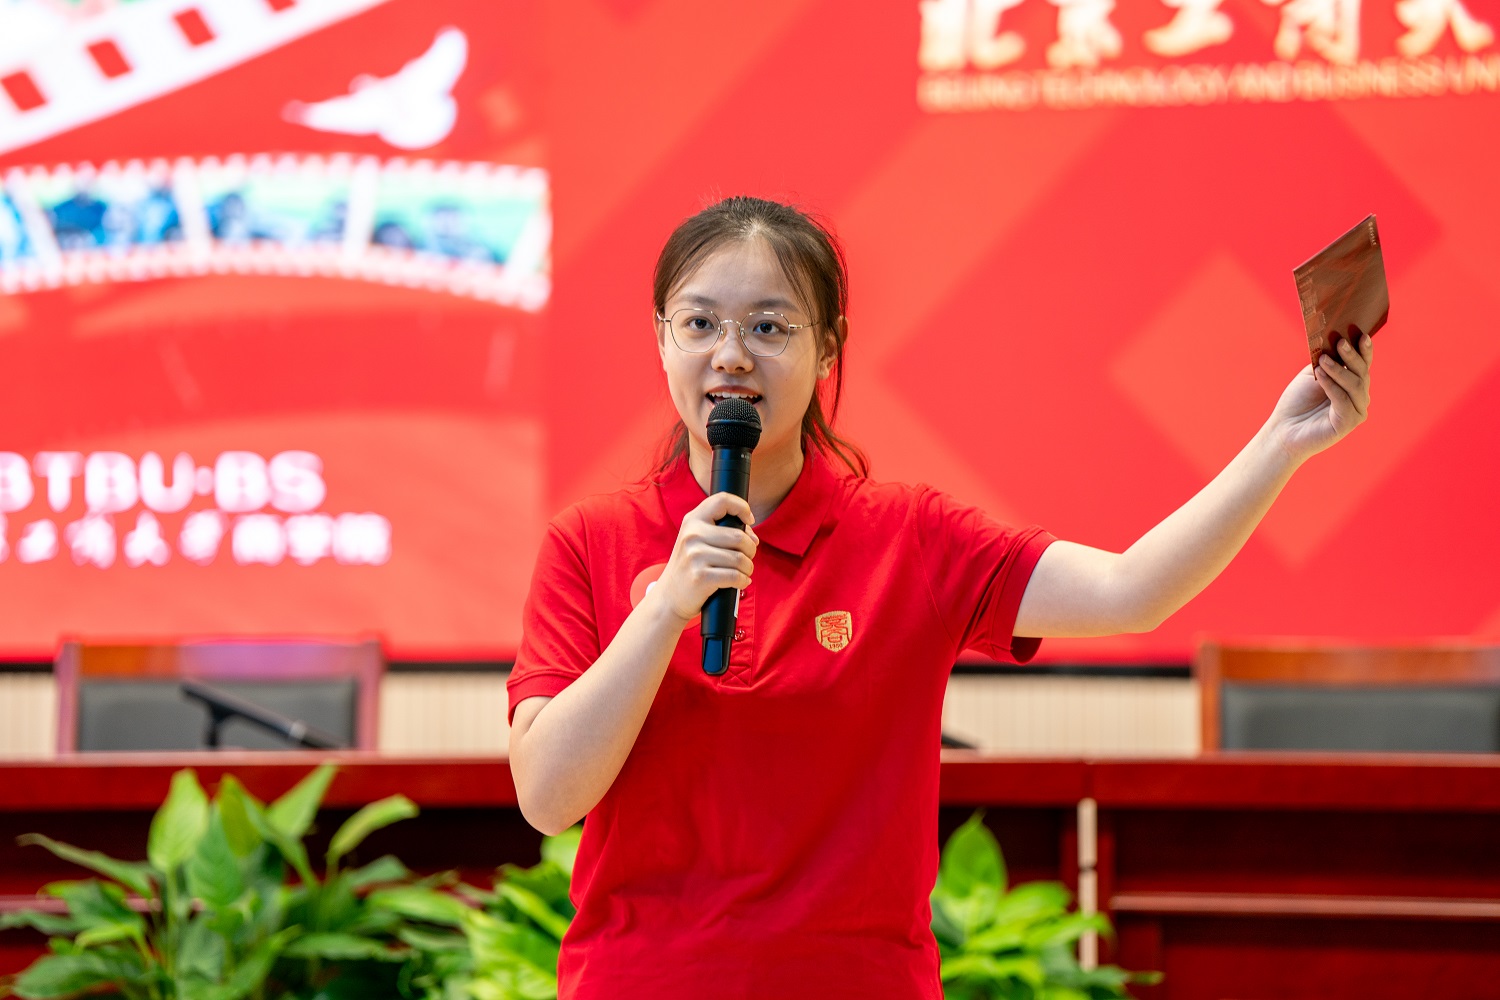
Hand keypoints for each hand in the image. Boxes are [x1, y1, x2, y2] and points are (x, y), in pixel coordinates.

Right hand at [650, 493, 757, 624]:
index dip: (742, 507)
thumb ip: (722, 533)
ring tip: (743, 572)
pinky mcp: (701, 577)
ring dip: (748, 568)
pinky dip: (743, 581)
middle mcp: (693, 535)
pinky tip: (740, 582)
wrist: (668, 598)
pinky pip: (736, 576)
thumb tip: (753, 537)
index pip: (722, 500)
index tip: (749, 521)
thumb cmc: (689, 568)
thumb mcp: (697, 542)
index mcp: (693, 520)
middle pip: (739, 536)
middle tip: (746, 558)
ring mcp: (695, 556)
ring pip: (740, 558)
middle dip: (751, 549)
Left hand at [1269, 330, 1373, 462]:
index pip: (1363, 364)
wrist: (1284, 428)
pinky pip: (1343, 401)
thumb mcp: (1313, 373)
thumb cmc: (1298, 400)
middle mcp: (1359, 397)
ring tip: (1323, 360)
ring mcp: (1356, 411)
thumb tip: (1337, 340)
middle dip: (1351, 356)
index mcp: (1352, 383)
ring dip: (1339, 370)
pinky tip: (1320, 375)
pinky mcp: (1348, 423)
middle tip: (1340, 342)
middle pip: (1362, 373)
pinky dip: (1331, 386)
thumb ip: (1326, 359)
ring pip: (1355, 386)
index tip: (1361, 334)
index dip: (1364, 350)